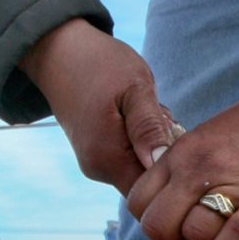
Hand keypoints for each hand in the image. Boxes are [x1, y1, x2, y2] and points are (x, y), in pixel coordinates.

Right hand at [19, 18, 178, 194]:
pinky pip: (132, 157)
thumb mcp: (135, 88)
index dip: (176, 169)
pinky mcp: (98, 153)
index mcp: (108, 158)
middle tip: (164, 116)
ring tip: (151, 111)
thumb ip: (149, 127)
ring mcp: (96, 163)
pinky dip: (144, 140)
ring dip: (157, 144)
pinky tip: (142, 115)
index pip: (155, 188)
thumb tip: (161, 162)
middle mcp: (99, 169)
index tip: (180, 135)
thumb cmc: (99, 64)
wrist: (58, 51)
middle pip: (151, 180)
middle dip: (167, 154)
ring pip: (143, 166)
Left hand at [127, 49, 238, 239]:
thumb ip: (181, 173)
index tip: (171, 229)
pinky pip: (233, 236)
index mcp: (179, 155)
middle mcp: (198, 170)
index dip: (151, 223)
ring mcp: (232, 185)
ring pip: (195, 233)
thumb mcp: (204, 143)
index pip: (138, 202)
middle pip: (157, 225)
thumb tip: (167, 216)